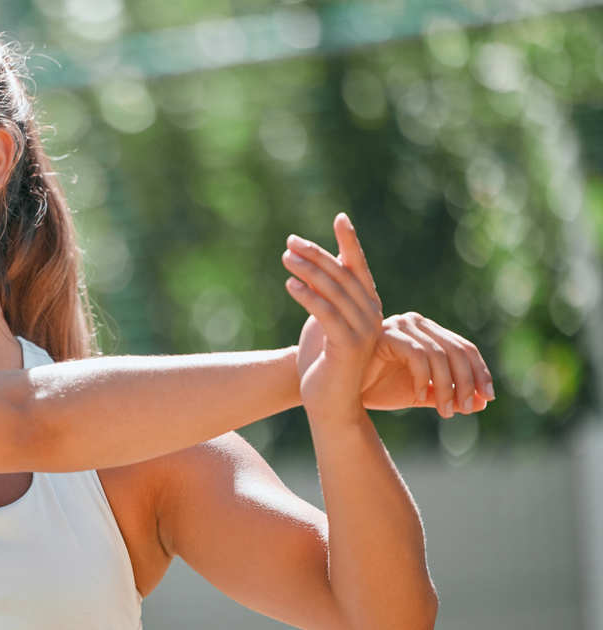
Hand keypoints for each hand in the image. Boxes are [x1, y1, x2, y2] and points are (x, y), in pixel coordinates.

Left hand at [281, 213, 383, 421]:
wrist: (332, 405)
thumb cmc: (324, 364)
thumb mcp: (326, 324)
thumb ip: (326, 298)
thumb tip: (311, 271)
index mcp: (369, 308)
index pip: (359, 268)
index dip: (350, 242)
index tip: (340, 217)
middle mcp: (372, 316)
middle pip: (343, 275)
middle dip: (317, 254)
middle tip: (291, 241)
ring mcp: (363, 331)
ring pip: (334, 291)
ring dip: (308, 271)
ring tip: (286, 258)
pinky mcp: (348, 346)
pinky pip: (327, 314)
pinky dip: (308, 297)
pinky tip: (290, 285)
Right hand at [298, 313, 496, 417]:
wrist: (337, 388)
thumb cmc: (376, 387)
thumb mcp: (418, 393)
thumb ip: (446, 395)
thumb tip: (483, 403)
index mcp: (427, 333)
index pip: (464, 348)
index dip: (480, 373)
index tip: (487, 399)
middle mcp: (416, 324)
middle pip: (457, 350)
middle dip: (468, 382)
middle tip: (468, 409)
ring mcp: (400, 326)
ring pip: (439, 354)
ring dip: (447, 386)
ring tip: (445, 411)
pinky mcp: (385, 334)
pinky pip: (416, 355)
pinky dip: (424, 378)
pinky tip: (420, 396)